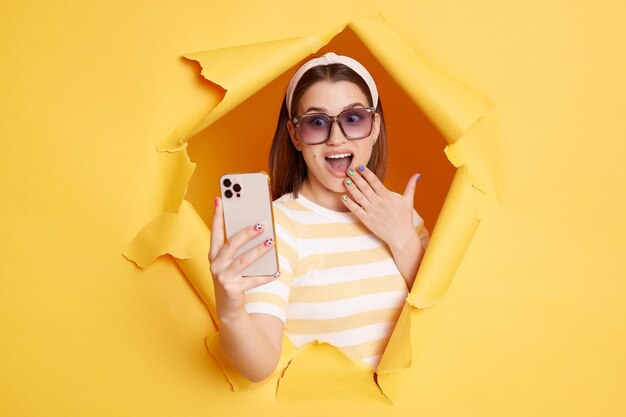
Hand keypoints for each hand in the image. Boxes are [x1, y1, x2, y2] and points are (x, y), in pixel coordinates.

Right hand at [208, 198, 278, 323]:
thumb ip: (236, 246)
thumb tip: (255, 225)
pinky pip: (253, 281)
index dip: (217, 216)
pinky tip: (277, 271)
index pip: (215, 232)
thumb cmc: (231, 277)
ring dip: (258, 251)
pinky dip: (266, 276)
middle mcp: (216, 264)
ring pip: (243, 261)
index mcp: (214, 254)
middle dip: (245, 233)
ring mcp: (223, 277)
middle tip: (260, 224)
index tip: (220, 199)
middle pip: (231, 245)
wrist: (227, 307)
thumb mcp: (230, 261)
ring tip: (271, 242)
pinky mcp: (233, 290)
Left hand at [341, 166, 419, 250]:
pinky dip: (349, 204)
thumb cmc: (405, 218)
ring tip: (345, 180)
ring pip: (359, 197)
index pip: (375, 182)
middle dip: (356, 178)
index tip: (360, 167)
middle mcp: (378, 202)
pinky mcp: (367, 220)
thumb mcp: (408, 201)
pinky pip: (356, 210)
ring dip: (351, 188)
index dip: (367, 174)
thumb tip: (417, 174)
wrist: (401, 236)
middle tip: (348, 170)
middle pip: (365, 187)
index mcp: (387, 196)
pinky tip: (343, 197)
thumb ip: (411, 186)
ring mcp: (372, 211)